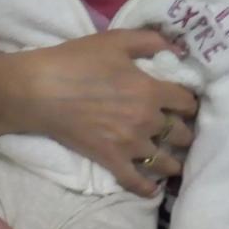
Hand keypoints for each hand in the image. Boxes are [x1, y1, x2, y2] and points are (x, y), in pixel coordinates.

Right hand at [23, 31, 196, 196]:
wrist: (40, 90)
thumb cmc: (77, 61)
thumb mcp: (116, 40)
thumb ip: (152, 41)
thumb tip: (180, 50)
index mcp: (151, 90)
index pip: (187, 103)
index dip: (188, 102)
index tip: (183, 104)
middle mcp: (147, 120)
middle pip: (182, 134)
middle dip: (183, 131)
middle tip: (179, 130)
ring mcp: (130, 144)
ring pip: (166, 162)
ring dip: (172, 160)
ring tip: (171, 158)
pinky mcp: (111, 161)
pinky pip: (137, 182)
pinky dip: (148, 188)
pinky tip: (154, 189)